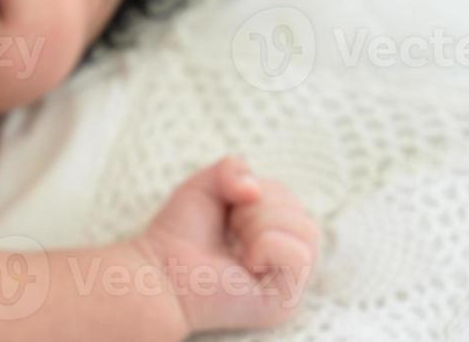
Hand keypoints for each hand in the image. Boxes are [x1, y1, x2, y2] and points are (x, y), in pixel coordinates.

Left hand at [138, 157, 319, 333]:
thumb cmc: (181, 232)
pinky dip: (267, 247)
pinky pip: (299, 256)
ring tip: (237, 245)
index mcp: (274, 235)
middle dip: (258, 209)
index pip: (290, 199)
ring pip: (307, 231)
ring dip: (261, 225)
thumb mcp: (206, 184)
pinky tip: (245, 262)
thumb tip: (254, 191)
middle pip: (301, 212)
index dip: (258, 192)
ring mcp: (288, 282)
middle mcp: (286, 260)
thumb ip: (232, 168)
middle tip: (231, 228)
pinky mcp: (285, 301)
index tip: (229, 211)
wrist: (161, 268)